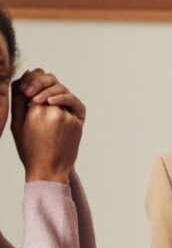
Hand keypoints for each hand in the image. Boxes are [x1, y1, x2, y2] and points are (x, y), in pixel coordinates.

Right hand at [11, 69, 85, 183]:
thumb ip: (19, 101)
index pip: (36, 82)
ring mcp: (68, 115)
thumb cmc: (30, 149)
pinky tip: (54, 105)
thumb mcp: (17, 125)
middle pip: (52, 82)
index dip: (31, 80)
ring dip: (53, 91)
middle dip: (42, 81)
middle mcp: (54, 110)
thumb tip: (24, 78)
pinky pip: (72, 103)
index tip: (25, 88)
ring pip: (63, 91)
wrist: (49, 170)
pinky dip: (64, 100)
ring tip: (41, 100)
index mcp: (35, 111)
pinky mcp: (78, 121)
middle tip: (33, 90)